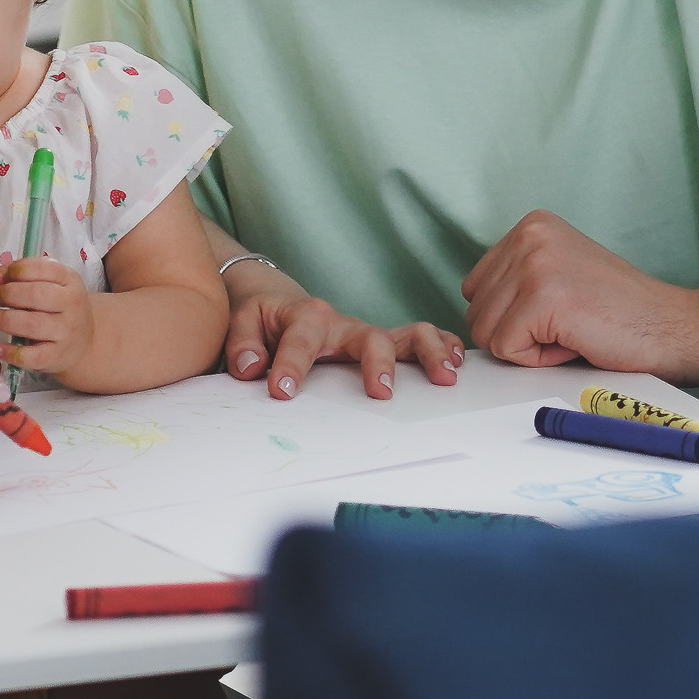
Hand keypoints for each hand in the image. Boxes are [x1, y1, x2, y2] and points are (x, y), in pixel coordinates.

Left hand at [0, 257, 94, 376]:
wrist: (84, 341)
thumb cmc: (58, 307)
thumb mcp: (46, 284)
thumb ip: (16, 277)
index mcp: (69, 280)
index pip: (41, 268)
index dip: (14, 270)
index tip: (0, 278)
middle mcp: (71, 304)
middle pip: (34, 294)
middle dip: (6, 294)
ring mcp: (66, 331)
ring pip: (31, 324)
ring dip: (2, 320)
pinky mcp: (57, 356)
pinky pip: (32, 356)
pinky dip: (12, 352)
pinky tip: (0, 348)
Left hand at [222, 260, 460, 400]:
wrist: (277, 303)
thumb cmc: (262, 318)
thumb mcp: (241, 321)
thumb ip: (242, 343)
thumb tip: (251, 367)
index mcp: (305, 316)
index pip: (300, 340)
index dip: (290, 366)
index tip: (281, 392)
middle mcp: (342, 323)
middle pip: (369, 336)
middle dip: (377, 364)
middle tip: (381, 394)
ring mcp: (366, 334)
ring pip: (407, 334)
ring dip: (428, 353)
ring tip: (445, 377)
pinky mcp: (382, 343)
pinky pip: (419, 339)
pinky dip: (442, 345)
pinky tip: (457, 361)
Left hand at [460, 210, 698, 378]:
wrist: (673, 329)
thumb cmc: (621, 314)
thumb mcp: (559, 274)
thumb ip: (516, 280)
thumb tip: (472, 308)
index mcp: (531, 225)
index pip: (476, 287)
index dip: (513, 316)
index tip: (558, 312)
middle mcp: (529, 234)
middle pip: (475, 309)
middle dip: (516, 332)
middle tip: (569, 325)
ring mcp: (535, 263)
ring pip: (486, 331)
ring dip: (528, 347)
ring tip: (572, 331)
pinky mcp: (543, 297)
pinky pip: (507, 348)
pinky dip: (539, 360)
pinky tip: (576, 342)